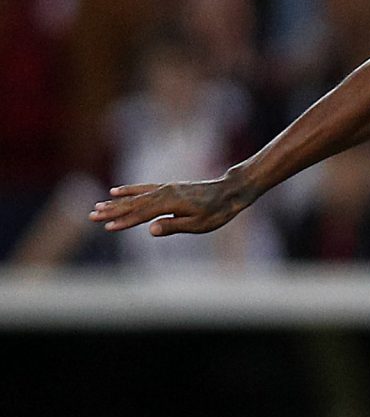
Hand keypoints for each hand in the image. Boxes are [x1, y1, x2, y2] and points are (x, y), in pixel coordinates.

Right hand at [89, 175, 254, 236]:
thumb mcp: (199, 224)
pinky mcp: (168, 187)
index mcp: (170, 204)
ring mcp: (165, 188)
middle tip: (92, 216)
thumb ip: (174, 226)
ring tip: (98, 205)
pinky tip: (116, 190)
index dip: (124, 221)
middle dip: (112, 211)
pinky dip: (129, 189)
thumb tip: (151, 230)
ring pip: (135, 196)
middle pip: (133, 204)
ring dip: (116, 202)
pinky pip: (144, 188)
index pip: (141, 215)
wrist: (230, 191)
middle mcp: (164, 193)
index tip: (107, 227)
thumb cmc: (217, 211)